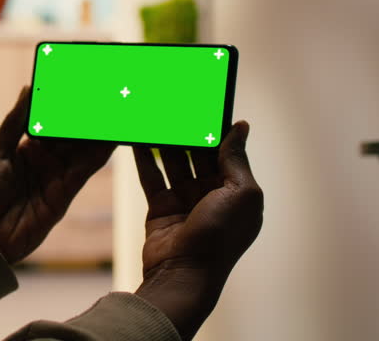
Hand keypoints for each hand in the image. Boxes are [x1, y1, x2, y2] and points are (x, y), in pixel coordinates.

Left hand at [0, 87, 114, 263]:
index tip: (80, 87)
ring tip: (115, 109)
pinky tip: (111, 136)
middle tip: (105, 93)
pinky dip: (99, 153)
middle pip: (71, 135)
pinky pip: (84, 169)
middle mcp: (45, 162)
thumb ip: (16, 121)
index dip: (66, 107)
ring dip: (98, 132)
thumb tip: (29, 88)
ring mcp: (56, 177)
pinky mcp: (64, 194)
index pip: (52, 123)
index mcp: (26, 149)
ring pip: (83, 149)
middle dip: (87, 117)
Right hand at [133, 121, 262, 340]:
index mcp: (238, 193)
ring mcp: (185, 203)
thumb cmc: (220, 237)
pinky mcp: (161, 208)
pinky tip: (138, 138)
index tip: (205, 106)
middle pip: (198, 156)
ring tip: (155, 116)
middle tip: (175, 107)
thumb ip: (236, 159)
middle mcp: (213, 197)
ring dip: (165, 142)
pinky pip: (152, 177)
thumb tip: (241, 127)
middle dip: (188, 134)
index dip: (216, 131)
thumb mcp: (240, 193)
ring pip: (174, 163)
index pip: (227, 154)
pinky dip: (145, 158)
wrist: (184, 273)